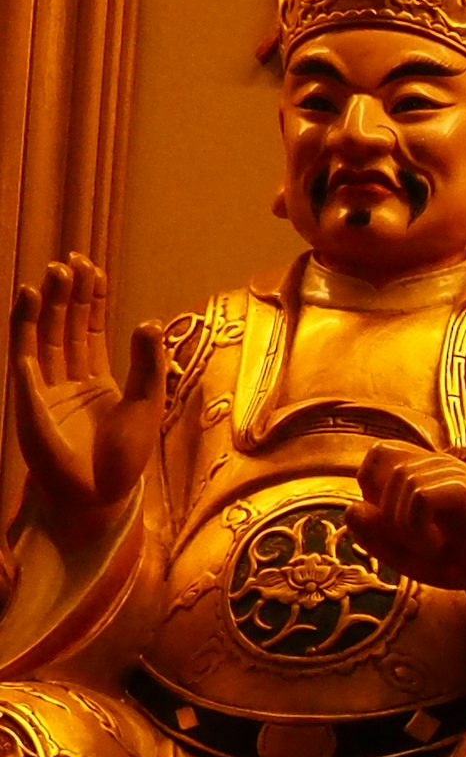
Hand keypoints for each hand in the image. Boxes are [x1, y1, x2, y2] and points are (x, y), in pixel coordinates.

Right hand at [9, 256, 161, 551]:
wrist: (101, 495)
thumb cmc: (125, 457)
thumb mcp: (147, 402)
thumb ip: (148, 363)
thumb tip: (149, 320)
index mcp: (97, 376)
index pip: (90, 327)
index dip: (90, 298)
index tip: (92, 267)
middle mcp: (67, 377)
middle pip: (64, 325)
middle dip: (66, 294)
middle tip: (71, 261)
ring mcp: (45, 387)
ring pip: (42, 336)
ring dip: (44, 305)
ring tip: (50, 274)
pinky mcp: (29, 401)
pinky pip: (25, 362)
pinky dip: (25, 332)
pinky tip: (26, 303)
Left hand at [349, 442, 465, 596]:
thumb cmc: (460, 558)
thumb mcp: (405, 552)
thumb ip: (373, 534)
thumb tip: (353, 508)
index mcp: (425, 470)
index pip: (379, 455)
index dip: (372, 487)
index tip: (395, 523)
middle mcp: (439, 464)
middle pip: (385, 471)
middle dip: (386, 518)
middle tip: (414, 545)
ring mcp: (454, 472)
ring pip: (402, 484)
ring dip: (404, 528)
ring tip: (430, 548)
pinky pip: (421, 498)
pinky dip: (419, 529)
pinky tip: (437, 546)